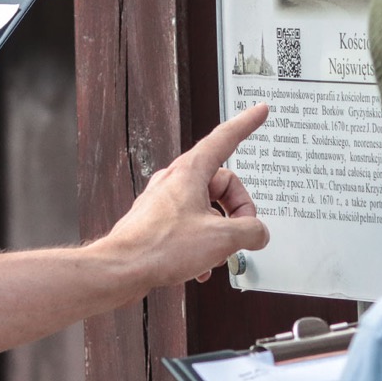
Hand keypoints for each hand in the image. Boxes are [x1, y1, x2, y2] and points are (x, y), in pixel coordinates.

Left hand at [104, 103, 270, 288]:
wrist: (121, 269)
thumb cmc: (159, 246)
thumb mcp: (221, 238)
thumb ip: (250, 231)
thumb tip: (258, 233)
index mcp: (191, 171)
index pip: (225, 138)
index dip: (246, 124)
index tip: (259, 111)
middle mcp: (176, 181)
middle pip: (223, 184)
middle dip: (238, 210)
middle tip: (241, 232)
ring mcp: (165, 202)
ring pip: (208, 209)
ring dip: (219, 233)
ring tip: (215, 254)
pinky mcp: (158, 222)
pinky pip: (191, 226)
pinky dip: (202, 245)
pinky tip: (201, 266)